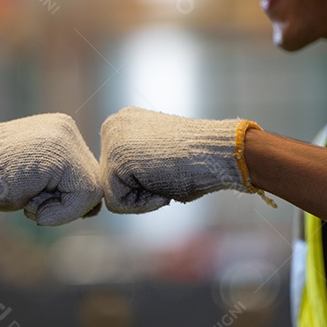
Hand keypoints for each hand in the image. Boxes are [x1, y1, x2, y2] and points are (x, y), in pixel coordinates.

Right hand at [0, 113, 101, 225]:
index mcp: (58, 129)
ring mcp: (65, 138)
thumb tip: (94, 208)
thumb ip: (62, 184)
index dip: (66, 200)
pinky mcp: (62, 155)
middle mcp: (66, 127)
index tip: (35, 201)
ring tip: (29, 202)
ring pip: (91, 190)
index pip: (84, 173)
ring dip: (61, 209)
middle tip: (30, 202)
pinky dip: (61, 214)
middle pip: (91, 181)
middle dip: (65, 204)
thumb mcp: (32, 178)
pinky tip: (31, 207)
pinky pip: (83, 196)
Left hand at [100, 107, 269, 212]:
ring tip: (164, 176)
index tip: (167, 168)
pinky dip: (142, 203)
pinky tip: (160, 182)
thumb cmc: (196, 159)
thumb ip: (136, 163)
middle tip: (167, 172)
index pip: (115, 171)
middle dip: (139, 189)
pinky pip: (117, 203)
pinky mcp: (116, 158)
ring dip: (142, 197)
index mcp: (123, 122)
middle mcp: (112, 125)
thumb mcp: (158, 154)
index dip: (143, 183)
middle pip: (111, 182)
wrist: (215, 152)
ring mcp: (111, 139)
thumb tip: (127, 183)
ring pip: (113, 193)